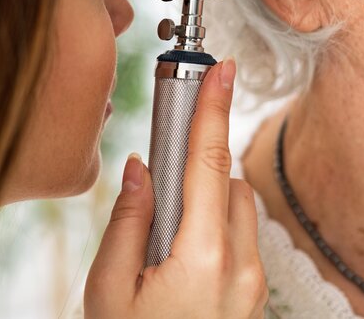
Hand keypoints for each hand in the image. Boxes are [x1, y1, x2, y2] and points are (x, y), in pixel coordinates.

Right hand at [85, 59, 267, 318]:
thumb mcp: (110, 290)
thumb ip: (128, 220)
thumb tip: (141, 168)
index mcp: (202, 256)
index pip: (208, 161)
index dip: (213, 108)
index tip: (219, 70)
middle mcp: (241, 264)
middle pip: (225, 180)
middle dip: (196, 165)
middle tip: (157, 178)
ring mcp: (253, 282)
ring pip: (236, 206)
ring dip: (204, 197)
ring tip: (162, 229)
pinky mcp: (253, 293)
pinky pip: (239, 235)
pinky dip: (214, 223)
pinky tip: (179, 249)